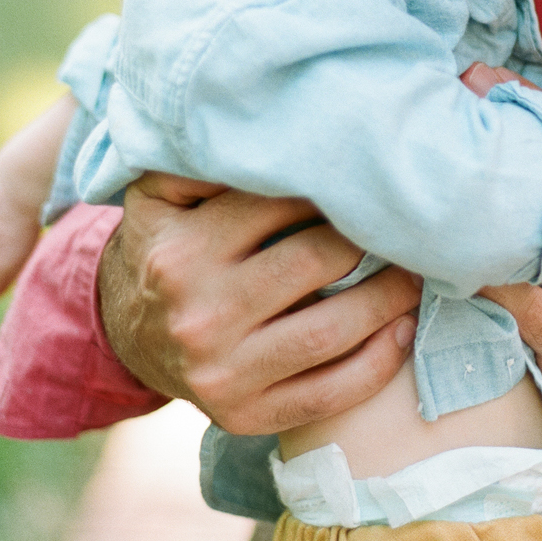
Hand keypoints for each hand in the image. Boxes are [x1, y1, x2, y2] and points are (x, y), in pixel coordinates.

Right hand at [97, 171, 420, 435]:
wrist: (127, 336)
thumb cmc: (168, 248)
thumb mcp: (162, 195)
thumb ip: (205, 158)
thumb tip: (275, 123)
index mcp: (181, 252)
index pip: (280, 205)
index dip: (336, 187)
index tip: (371, 177)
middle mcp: (198, 315)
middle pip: (315, 263)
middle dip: (371, 238)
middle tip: (407, 223)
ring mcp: (221, 375)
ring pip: (331, 331)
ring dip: (390, 299)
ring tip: (413, 273)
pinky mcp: (244, 418)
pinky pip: (329, 395)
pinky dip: (378, 363)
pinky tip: (401, 331)